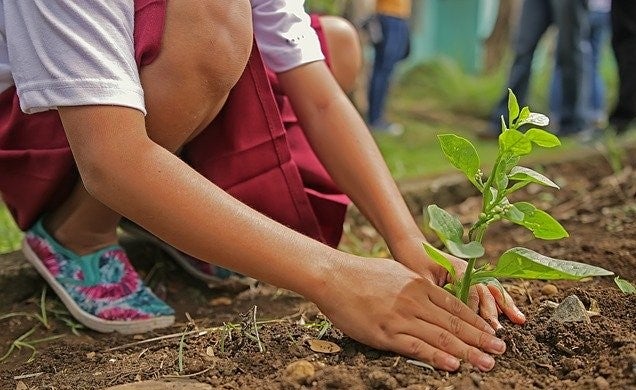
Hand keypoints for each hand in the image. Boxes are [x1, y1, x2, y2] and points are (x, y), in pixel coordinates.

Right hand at [314, 255, 506, 371]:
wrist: (333, 276)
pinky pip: (416, 347)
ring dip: (468, 351)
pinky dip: (437, 357)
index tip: (493, 332)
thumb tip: (433, 296)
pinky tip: (453, 365)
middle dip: (481, 339)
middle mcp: (415, 301)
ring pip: (441, 337)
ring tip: (487, 362)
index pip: (456, 307)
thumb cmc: (362, 274)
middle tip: (501, 350)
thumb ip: (417, 286)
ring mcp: (401, 317)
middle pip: (455, 324)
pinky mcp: (385, 333)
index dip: (477, 322)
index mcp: (419, 286)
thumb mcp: (396, 273)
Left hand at [388, 237, 525, 329]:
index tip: (479, 328)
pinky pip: (489, 292)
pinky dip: (502, 303)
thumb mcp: (421, 278)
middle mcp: (469, 271)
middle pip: (485, 292)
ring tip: (518, 320)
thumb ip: (435, 293)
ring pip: (492, 291)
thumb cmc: (413, 262)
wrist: (412, 247)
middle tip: (497, 331)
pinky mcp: (472, 280)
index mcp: (457, 268)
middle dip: (492, 312)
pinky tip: (515, 315)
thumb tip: (445, 315)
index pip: (470, 291)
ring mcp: (472, 274)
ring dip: (504, 307)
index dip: (475, 310)